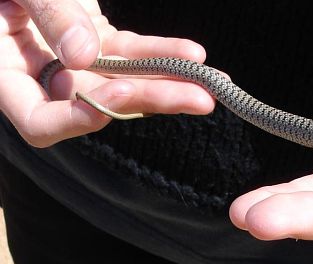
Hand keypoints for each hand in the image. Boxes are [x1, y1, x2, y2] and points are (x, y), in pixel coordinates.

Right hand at [0, 0, 215, 146]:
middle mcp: (44, 79)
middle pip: (99, 105)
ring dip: (170, 82)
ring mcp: (75, 65)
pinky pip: (132, 54)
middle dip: (151, 100)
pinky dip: (162, 52)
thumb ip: (47, 13)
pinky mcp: (99, 45)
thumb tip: (82, 55)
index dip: (77, 121)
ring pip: (125, 82)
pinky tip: (193, 54)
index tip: (116, 98)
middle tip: (200, 99)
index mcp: (8, 76)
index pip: (41, 123)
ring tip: (214, 84)